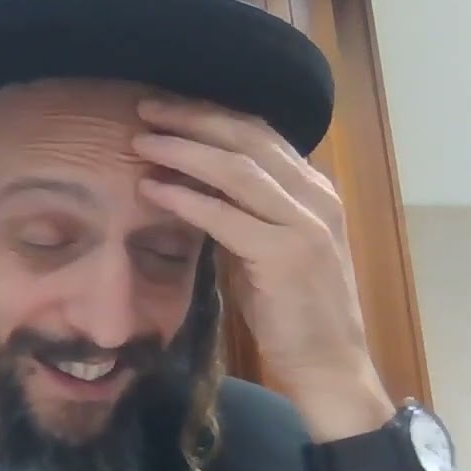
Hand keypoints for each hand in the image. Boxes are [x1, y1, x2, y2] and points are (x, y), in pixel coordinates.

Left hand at [131, 98, 391, 438]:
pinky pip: (226, 215)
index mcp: (313, 190)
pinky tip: (152, 189)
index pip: (259, 134)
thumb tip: (189, 182)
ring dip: (184, 149)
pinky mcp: (286, 254)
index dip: (210, 114)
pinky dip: (186, 197)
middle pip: (247, 138)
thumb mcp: (265, 247)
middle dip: (193, 117)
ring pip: (236, 168)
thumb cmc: (292, 310)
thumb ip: (241, 212)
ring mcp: (305, 223)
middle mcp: (315, 197)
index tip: (167, 106)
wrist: (328, 364)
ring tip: (142, 140)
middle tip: (146, 106)